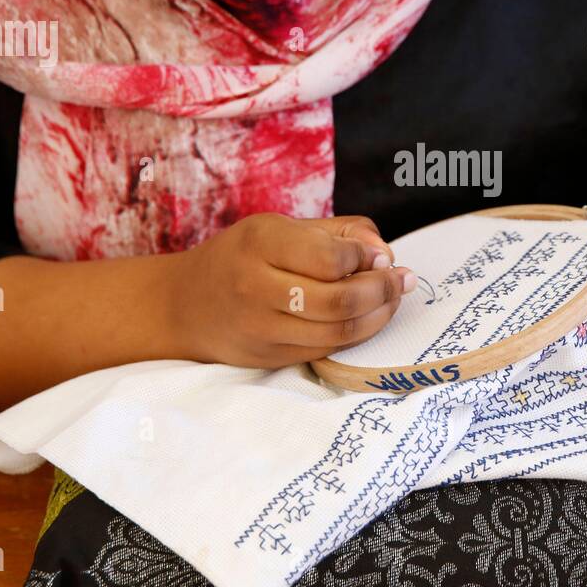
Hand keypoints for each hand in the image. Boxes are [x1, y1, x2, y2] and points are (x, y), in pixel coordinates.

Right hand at [173, 213, 415, 368]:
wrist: (184, 304)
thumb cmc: (244, 257)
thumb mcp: (282, 228)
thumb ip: (340, 234)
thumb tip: (386, 256)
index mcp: (260, 243)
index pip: (331, 259)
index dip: (367, 260)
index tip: (382, 258)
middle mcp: (255, 287)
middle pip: (339, 301)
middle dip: (383, 291)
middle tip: (402, 280)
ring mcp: (260, 328)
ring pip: (337, 331)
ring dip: (378, 316)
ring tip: (392, 298)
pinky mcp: (267, 358)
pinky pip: (326, 349)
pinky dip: (356, 334)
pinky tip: (368, 318)